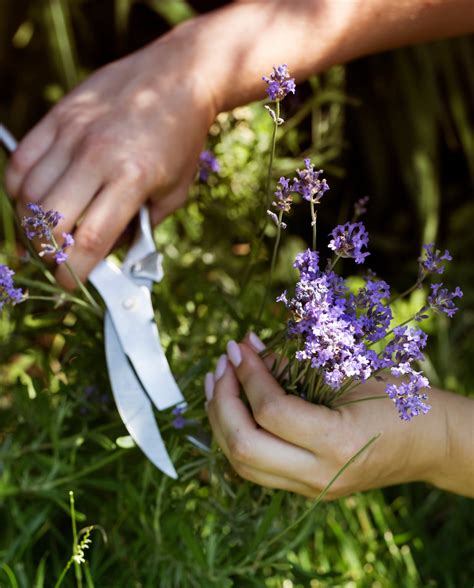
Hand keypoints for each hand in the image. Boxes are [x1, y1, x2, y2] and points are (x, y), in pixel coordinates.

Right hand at [5, 29, 215, 286]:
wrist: (177, 78)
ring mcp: (72, 134)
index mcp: (132, 178)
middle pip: (51, 221)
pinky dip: (19, 190)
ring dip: (31, 224)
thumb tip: (107, 255)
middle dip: (49, 252)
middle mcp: (96, 155)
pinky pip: (21, 162)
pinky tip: (33, 201)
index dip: (74, 270)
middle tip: (58, 258)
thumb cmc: (180, 141)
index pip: (90, 238)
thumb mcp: (175, 193)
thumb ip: (142, 227)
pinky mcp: (58, 117)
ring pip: (28, 194)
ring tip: (46, 232)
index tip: (69, 284)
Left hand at [205, 335, 449, 498]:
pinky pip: (255, 466)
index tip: (240, 345)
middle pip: (243, 446)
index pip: (271, 411)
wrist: (429, 443)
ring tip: (218, 379)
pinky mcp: (304, 488)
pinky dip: (235, 434)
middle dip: (223, 399)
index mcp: (337, 444)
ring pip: (241, 463)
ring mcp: (310, 488)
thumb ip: (293, 367)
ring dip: (222, 418)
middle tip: (223, 362)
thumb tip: (247, 349)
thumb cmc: (399, 400)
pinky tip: (232, 405)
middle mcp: (318, 476)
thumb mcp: (347, 375)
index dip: (248, 374)